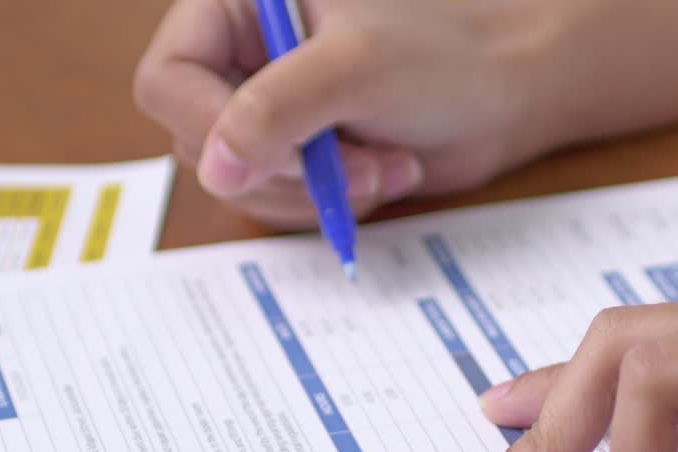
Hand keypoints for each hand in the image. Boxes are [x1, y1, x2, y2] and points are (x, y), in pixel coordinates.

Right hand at [134, 0, 550, 227]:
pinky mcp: (301, 159)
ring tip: (384, 166)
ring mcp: (271, 114)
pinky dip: (332, 205)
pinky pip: (281, 205)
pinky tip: (384, 174)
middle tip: (356, 164)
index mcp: (238, 9)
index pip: (170, 78)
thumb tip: (214, 168)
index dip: (209, 127)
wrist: (508, 98)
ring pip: (242, 184)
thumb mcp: (355, 70)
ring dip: (315, 193)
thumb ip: (276, 110)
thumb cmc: (444, 58)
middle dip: (285, 168)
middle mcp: (244, 60)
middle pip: (202, 143)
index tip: (267, 158)